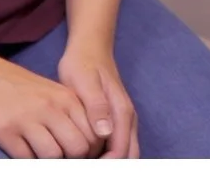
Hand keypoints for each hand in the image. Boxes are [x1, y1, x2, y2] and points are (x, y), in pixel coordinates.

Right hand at [0, 53, 101, 158]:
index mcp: (67, 98)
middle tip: (63, 158)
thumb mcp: (53, 93)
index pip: (94, 134)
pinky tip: (25, 152)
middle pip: (78, 148)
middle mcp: (51, 108)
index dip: (91, 152)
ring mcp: (28, 119)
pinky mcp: (6, 131)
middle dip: (73, 160)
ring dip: (50, 162)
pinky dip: (28, 160)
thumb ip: (72, 115)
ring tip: (42, 154)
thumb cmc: (20, 88)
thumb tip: (89, 145)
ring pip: (54, 156)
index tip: (82, 156)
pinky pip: (26, 158)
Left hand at [56, 41, 140, 158]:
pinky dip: (106, 155)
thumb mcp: (85, 82)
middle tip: (83, 165)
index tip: (82, 166)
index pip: (120, 152)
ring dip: (108, 161)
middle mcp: (127, 119)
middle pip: (128, 156)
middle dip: (110, 165)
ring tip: (82, 161)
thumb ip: (96, 106)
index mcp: (122, 112)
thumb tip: (105, 132)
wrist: (90, 48)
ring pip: (124, 152)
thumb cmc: (84, 64)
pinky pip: (117, 146)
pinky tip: (86, 155)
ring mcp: (124, 120)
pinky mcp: (116, 120)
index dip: (104, 165)